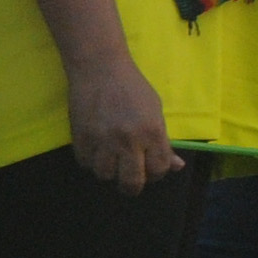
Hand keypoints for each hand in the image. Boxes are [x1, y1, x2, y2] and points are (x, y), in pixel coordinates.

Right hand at [64, 48, 183, 192]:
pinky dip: (91, 161)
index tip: (152, 170)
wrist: (100, 70)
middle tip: (131, 181)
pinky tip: (97, 150)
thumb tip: (176, 166)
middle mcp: (128, 140)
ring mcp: (103, 141)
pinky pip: (85, 163)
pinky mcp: (81, 138)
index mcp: (152, 132)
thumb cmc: (133, 88)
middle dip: (133, 186)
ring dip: (110, 171)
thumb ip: (164, 141)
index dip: (157, 173)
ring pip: (105, 175)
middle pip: (132, 181)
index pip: (159, 168)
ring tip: (112, 160)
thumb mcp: (156, 112)